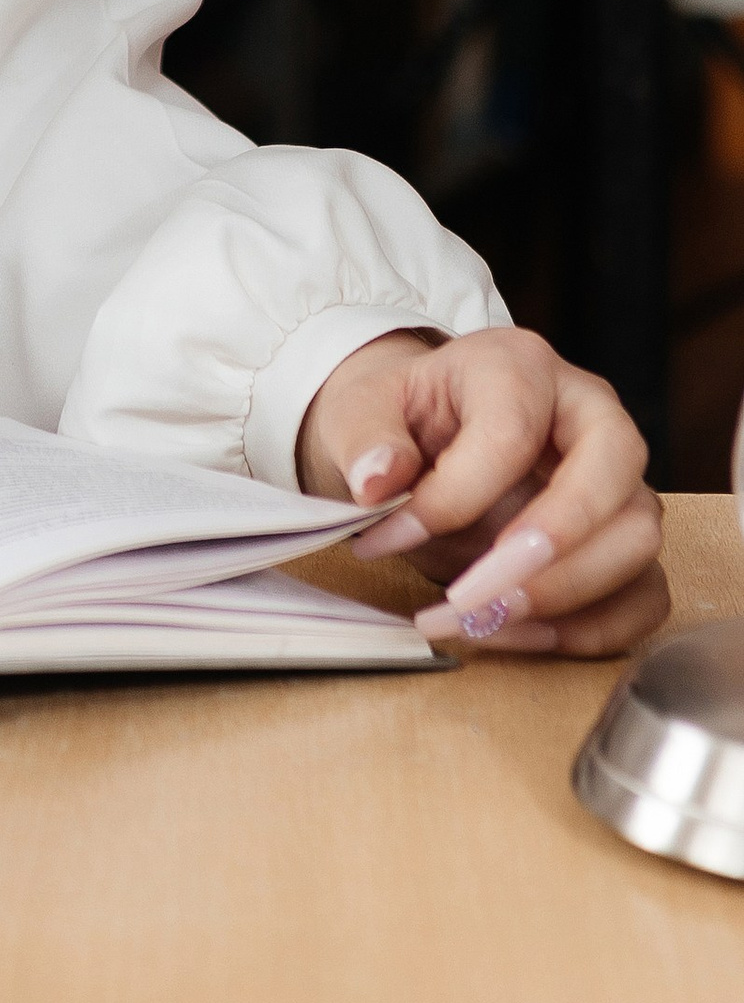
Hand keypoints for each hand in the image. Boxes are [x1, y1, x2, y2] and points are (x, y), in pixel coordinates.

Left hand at [297, 329, 667, 658]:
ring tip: (482, 621)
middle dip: (546, 547)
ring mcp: (617, 479)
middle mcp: (588, 414)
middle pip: (614, 472)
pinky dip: (592, 628)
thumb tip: (378, 480)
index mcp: (520, 367)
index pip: (512, 431)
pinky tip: (519, 635)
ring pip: (637, 537)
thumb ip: (364, 437)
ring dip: (564, 595)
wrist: (417, 437)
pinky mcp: (621, 539)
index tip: (392, 537)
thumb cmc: (399, 419)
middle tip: (472, 593)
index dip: (454, 496)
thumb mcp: (358, 409)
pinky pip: (644, 593)